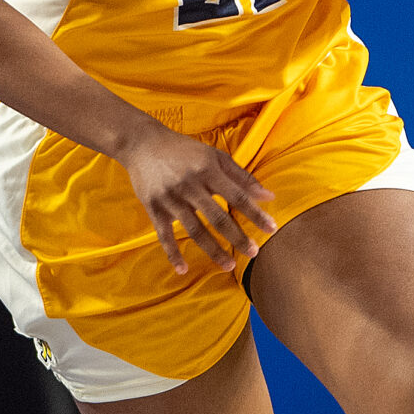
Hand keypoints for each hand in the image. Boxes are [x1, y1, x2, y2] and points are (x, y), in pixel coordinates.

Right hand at [113, 124, 277, 274]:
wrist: (142, 143)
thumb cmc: (184, 150)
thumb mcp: (214, 156)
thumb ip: (242, 177)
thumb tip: (269, 196)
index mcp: (207, 170)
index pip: (237, 196)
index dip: (255, 214)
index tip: (272, 229)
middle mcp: (190, 185)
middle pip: (218, 217)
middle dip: (237, 237)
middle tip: (253, 253)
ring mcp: (170, 198)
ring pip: (194, 230)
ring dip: (213, 250)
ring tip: (228, 266)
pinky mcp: (153, 208)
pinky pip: (164, 235)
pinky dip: (173, 254)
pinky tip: (183, 269)